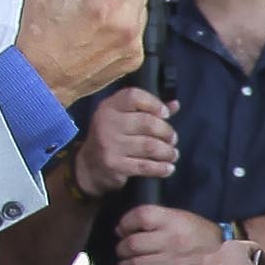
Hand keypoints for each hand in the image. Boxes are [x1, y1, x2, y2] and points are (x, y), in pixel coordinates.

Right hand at [12, 0, 187, 100]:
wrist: (40, 82)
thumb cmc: (39, 39)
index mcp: (105, 4)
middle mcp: (125, 25)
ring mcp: (133, 44)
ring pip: (139, 6)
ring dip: (121, 4)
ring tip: (91, 22)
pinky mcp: (134, 58)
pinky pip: (136, 28)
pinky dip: (122, 24)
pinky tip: (98, 36)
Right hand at [68, 83, 182, 195]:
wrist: (89, 166)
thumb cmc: (112, 137)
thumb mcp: (124, 118)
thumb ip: (148, 110)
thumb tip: (175, 105)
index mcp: (110, 107)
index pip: (133, 96)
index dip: (154, 103)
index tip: (166, 114)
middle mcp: (107, 123)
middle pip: (147, 123)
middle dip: (166, 132)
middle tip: (173, 139)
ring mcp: (110, 145)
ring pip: (149, 146)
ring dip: (167, 151)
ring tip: (173, 154)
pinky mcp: (114, 165)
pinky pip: (145, 166)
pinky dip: (161, 168)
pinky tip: (168, 168)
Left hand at [105, 201, 234, 264]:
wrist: (225, 257)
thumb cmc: (201, 235)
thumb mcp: (182, 217)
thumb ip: (157, 219)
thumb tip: (126, 228)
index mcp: (173, 221)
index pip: (140, 216)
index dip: (125, 222)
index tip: (122, 229)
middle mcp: (171, 240)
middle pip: (133, 243)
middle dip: (121, 247)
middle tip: (122, 249)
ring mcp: (172, 262)